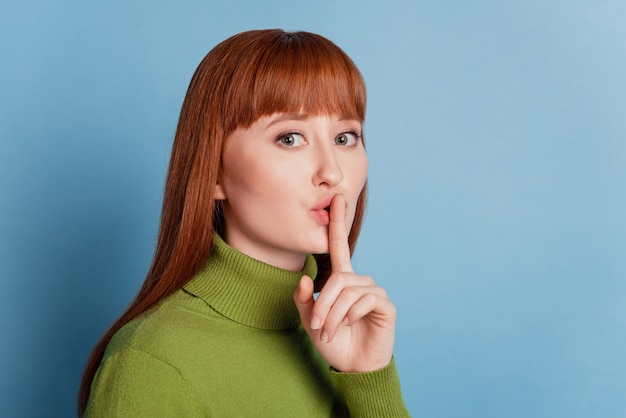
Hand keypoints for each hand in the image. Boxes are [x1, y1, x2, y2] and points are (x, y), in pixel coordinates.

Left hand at [294, 194, 395, 371]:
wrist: (353, 367)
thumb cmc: (334, 342)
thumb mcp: (311, 322)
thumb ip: (305, 300)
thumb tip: (305, 279)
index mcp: (342, 280)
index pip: (339, 245)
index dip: (338, 222)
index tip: (337, 198)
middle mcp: (359, 282)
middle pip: (338, 279)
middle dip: (324, 304)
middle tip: (317, 327)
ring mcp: (373, 292)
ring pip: (349, 291)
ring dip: (334, 314)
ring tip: (329, 333)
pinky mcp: (385, 305)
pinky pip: (365, 300)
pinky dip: (351, 314)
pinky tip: (351, 325)